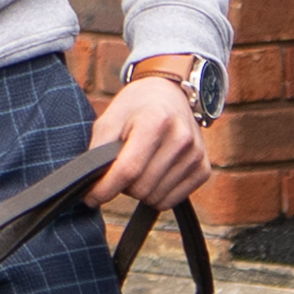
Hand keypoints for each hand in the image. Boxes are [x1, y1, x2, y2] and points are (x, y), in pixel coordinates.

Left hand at [89, 69, 211, 211]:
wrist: (170, 93)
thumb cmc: (135, 107)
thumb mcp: (110, 118)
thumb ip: (98, 150)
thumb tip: (90, 183)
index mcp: (155, 120)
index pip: (128, 169)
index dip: (105, 188)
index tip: (90, 198)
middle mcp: (180, 137)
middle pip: (141, 188)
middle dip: (122, 186)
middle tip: (120, 169)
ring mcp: (195, 154)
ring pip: (156, 199)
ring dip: (140, 191)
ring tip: (138, 167)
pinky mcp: (203, 168)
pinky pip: (171, 201)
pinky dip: (157, 195)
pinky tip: (154, 174)